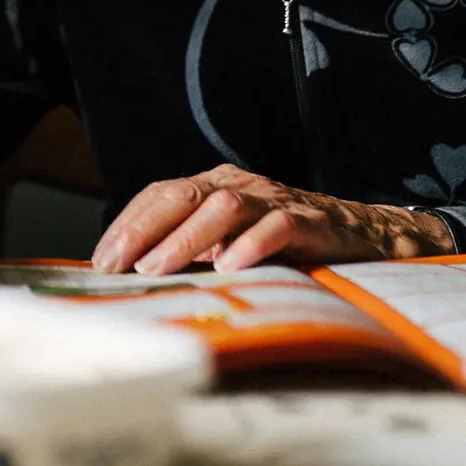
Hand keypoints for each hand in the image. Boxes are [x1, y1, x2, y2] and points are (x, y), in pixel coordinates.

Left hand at [91, 164, 453, 274]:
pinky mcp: (309, 221)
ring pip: (222, 207)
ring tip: (157, 270)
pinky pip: (277, 226)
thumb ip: (192, 251)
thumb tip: (136, 279)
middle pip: (182, 195)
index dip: (128, 224)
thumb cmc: (287, 246)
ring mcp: (274, 200)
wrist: (364, 236)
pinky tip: (230, 267)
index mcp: (215, 186)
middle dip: (143, 230)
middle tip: (117, 265)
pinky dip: (251, 245)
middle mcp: (240, 186)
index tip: (101, 259)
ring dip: (185, 240)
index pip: (160, 194)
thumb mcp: (231, 243)